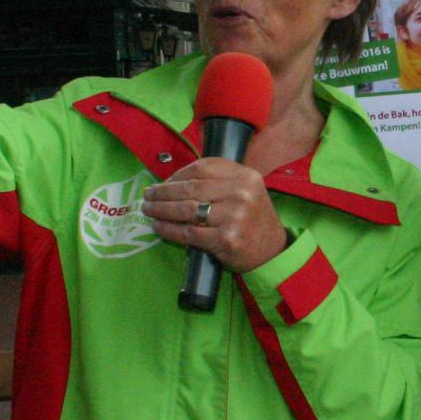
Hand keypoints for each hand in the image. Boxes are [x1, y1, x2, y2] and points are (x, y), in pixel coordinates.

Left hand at [142, 157, 287, 273]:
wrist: (272, 251)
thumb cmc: (252, 219)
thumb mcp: (246, 190)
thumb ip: (219, 180)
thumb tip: (173, 181)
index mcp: (245, 176)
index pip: (202, 168)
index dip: (177, 174)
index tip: (163, 181)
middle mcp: (241, 193)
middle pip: (191, 188)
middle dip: (163, 192)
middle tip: (148, 195)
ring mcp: (234, 217)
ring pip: (186, 210)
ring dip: (161, 209)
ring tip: (148, 209)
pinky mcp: (225, 240)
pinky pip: (188, 232)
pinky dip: (169, 229)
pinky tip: (158, 227)